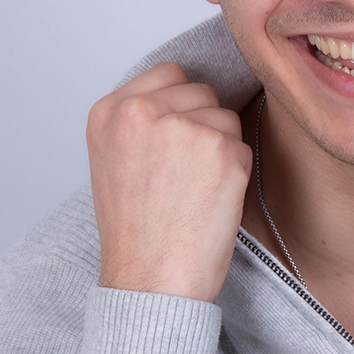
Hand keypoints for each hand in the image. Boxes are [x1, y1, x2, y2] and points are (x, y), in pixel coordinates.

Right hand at [86, 62, 252, 301]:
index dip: (180, 104)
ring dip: (220, 147)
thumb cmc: (137, 228)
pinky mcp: (221, 148)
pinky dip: (235, 170)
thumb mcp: (115, 157)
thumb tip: (186, 90)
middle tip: (181, 172)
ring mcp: (183, 127)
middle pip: (202, 91)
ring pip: (226, 116)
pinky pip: (243, 145)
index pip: (169, 73)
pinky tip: (210, 198)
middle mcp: (142, 111)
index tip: (175, 134)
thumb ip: (142, 117)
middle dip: (202, 124)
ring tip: (192, 187)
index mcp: (110, 110)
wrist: (150, 280)